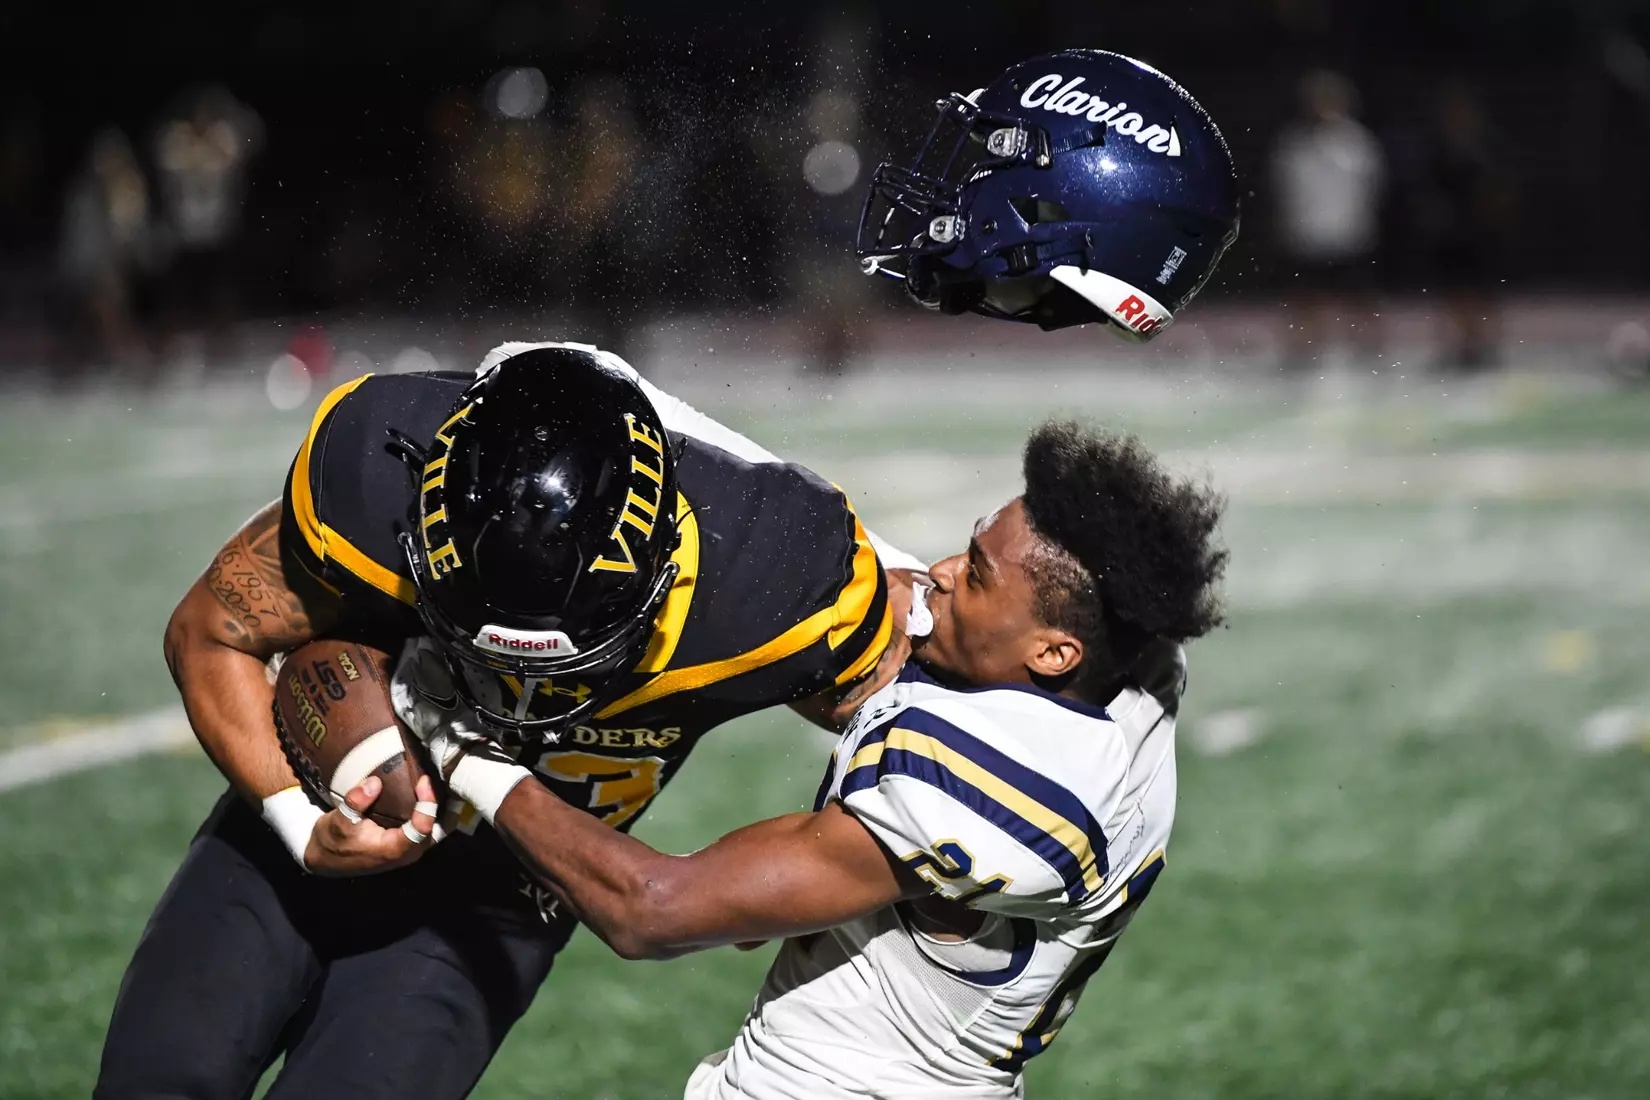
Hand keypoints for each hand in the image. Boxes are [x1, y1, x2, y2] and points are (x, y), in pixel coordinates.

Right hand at [304, 773, 439, 876]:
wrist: (324, 859)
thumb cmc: (332, 842)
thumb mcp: (337, 821)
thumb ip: (355, 802)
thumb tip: (374, 783)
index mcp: (394, 849)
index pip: (423, 828)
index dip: (428, 803)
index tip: (423, 780)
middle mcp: (408, 852)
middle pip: (439, 829)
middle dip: (443, 804)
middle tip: (439, 777)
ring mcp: (409, 849)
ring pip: (438, 830)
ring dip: (441, 807)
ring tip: (441, 781)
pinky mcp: (406, 844)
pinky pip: (429, 828)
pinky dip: (433, 811)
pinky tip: (430, 792)